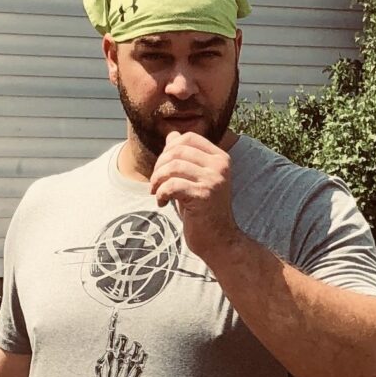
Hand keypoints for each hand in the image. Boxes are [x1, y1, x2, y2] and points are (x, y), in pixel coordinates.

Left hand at [148, 130, 238, 264]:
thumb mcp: (194, 180)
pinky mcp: (203, 195)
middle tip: (155, 184)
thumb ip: (185, 158)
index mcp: (220, 158)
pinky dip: (161, 194)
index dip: (169, 149)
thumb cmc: (204, 211)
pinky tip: (162, 204)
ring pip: (172, 166)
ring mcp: (213, 180)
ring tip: (157, 193)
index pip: (188, 138)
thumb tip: (172, 135)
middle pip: (177, 151)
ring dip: (157, 180)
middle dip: (159, 166)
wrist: (219, 241)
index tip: (163, 168)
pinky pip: (172, 185)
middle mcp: (220, 166)